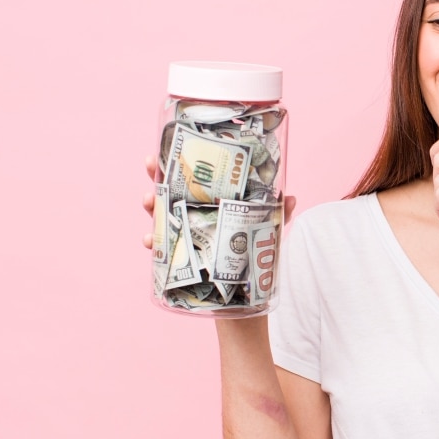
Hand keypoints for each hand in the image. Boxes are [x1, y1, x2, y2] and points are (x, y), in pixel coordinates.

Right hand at [141, 154, 294, 248]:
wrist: (246, 289)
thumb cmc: (254, 251)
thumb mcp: (267, 228)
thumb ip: (279, 214)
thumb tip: (291, 198)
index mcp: (212, 202)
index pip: (194, 178)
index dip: (180, 162)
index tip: (168, 148)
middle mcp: (194, 214)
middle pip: (171, 191)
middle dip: (157, 176)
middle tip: (151, 164)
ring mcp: (184, 234)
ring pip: (161, 215)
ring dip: (151, 206)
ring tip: (148, 199)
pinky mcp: (179, 256)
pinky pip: (161, 248)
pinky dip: (153, 242)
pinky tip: (149, 239)